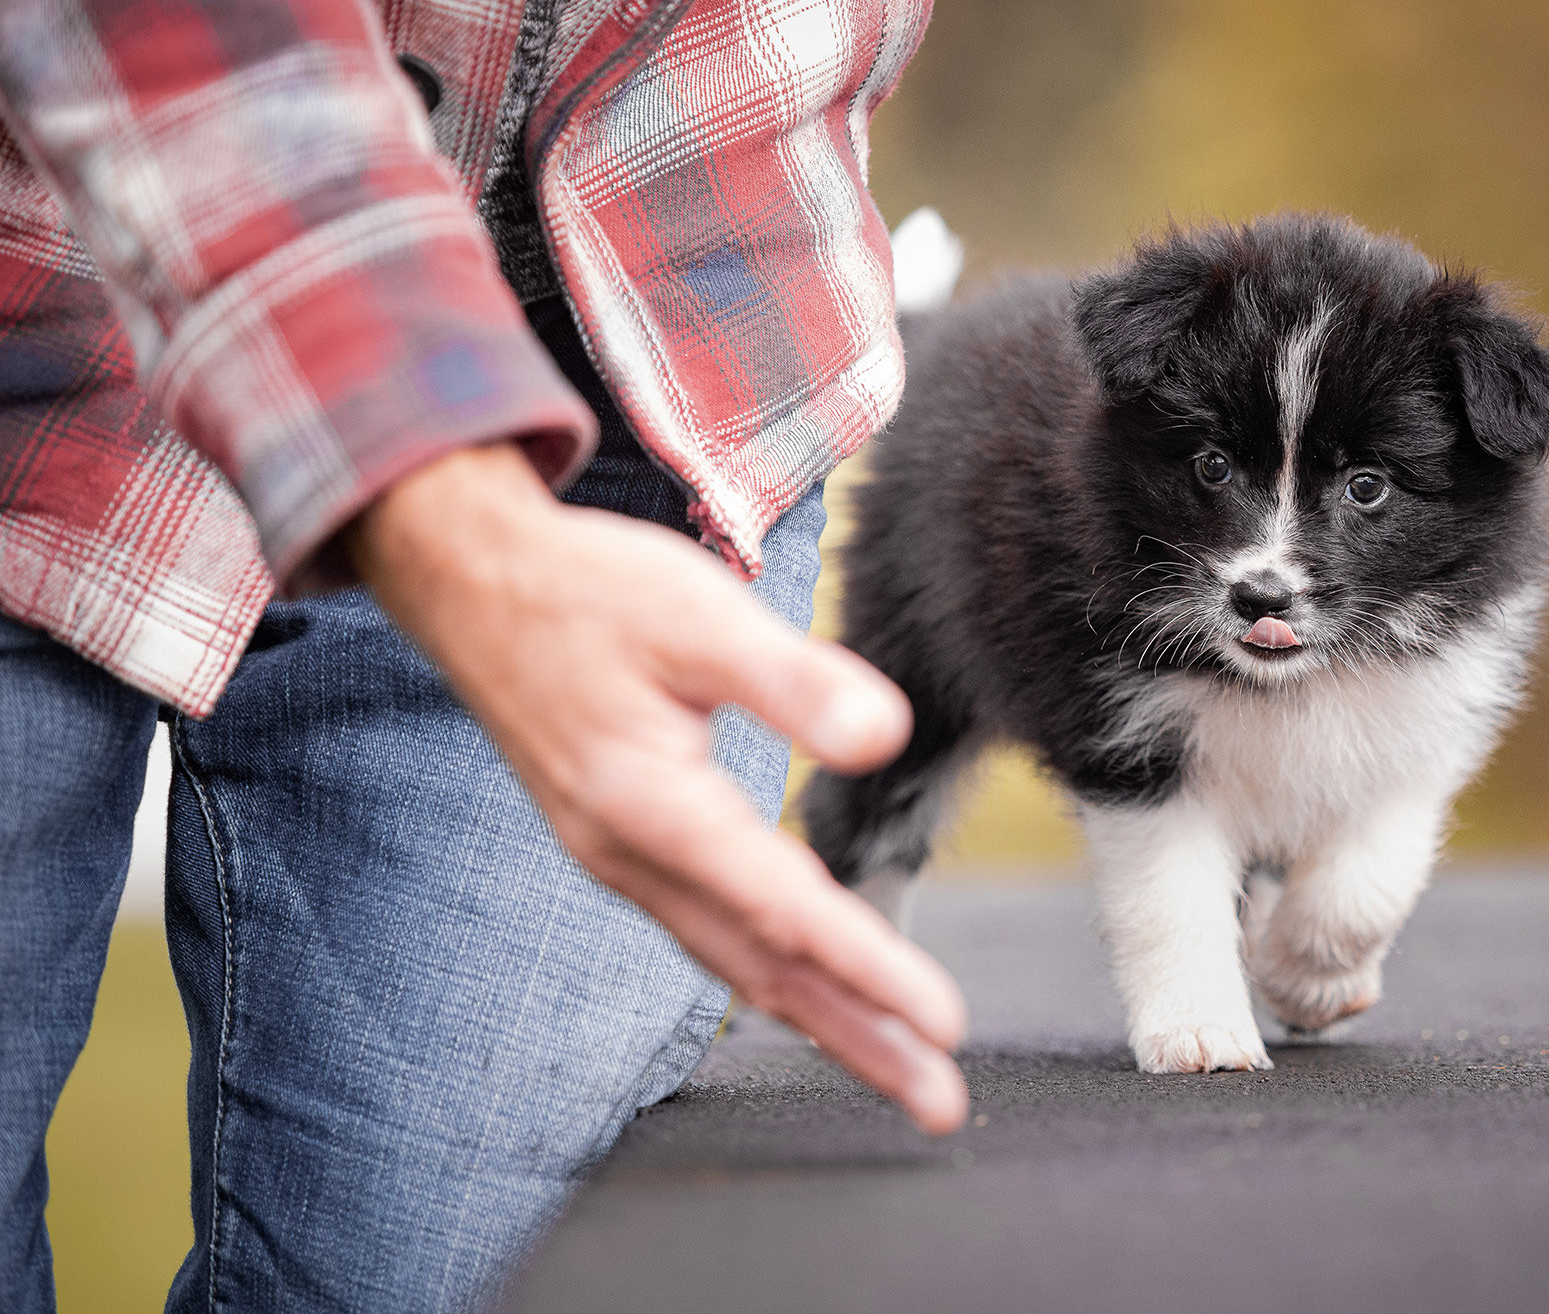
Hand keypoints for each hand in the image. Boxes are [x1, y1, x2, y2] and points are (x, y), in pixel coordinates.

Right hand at [345, 442, 968, 1133]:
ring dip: (822, 1019)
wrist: (467, 584)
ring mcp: (619, 860)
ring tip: (897, 1067)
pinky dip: (771, 974)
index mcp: (652, 805)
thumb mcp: (695, 612)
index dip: (868, 970)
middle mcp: (630, 855)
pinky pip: (708, 934)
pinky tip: (808, 987)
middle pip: (763, 967)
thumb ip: (793, 679)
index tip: (943, 1026)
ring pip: (735, 961)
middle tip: (939, 1102)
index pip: (782, 911)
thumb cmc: (582, 590)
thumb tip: (882, 737)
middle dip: (859, 1038)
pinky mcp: (620, 846)